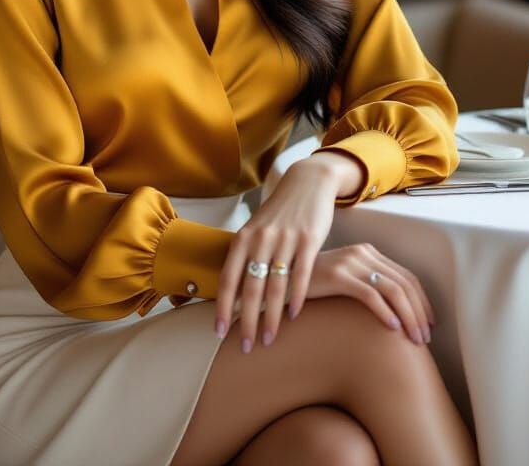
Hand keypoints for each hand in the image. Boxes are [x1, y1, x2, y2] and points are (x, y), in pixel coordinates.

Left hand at [214, 158, 339, 352]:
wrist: (307, 182)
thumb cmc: (279, 213)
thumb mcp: (257, 230)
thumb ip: (246, 257)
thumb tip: (233, 293)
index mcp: (243, 237)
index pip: (229, 278)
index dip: (223, 306)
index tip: (219, 332)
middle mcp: (261, 238)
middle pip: (251, 288)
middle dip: (247, 321)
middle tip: (246, 346)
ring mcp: (285, 238)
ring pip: (275, 286)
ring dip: (271, 317)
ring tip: (269, 339)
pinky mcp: (309, 239)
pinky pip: (301, 274)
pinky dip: (296, 297)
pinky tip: (294, 315)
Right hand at [307, 242, 435, 345]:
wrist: (281, 280)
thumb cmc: (315, 287)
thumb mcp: (346, 281)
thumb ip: (369, 286)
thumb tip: (398, 313)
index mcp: (368, 252)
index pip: (406, 276)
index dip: (423, 301)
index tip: (430, 324)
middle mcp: (362, 253)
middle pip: (403, 283)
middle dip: (419, 313)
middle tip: (425, 338)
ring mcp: (350, 262)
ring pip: (392, 289)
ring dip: (408, 317)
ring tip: (414, 339)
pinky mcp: (337, 275)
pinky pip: (370, 294)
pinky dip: (386, 312)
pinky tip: (393, 329)